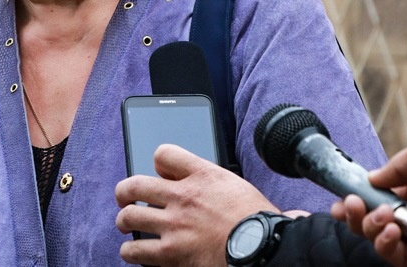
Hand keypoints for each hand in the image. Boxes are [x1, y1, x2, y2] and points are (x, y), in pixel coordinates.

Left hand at [115, 144, 279, 266]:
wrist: (263, 250)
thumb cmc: (261, 223)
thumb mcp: (245, 191)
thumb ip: (234, 188)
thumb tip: (281, 206)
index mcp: (202, 175)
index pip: (164, 153)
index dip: (158, 161)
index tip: (159, 171)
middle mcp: (182, 196)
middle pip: (135, 184)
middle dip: (125, 191)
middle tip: (124, 196)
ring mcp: (174, 224)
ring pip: (130, 217)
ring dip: (124, 221)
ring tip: (126, 224)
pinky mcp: (171, 253)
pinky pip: (138, 251)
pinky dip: (131, 252)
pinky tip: (133, 252)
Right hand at [330, 125, 406, 264]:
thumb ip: (396, 166)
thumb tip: (372, 179)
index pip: (376, 198)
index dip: (355, 199)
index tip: (340, 198)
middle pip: (372, 222)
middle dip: (354, 215)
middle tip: (350, 206)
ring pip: (382, 242)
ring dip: (370, 228)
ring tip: (382, 215)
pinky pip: (401, 259)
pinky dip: (387, 247)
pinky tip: (390, 228)